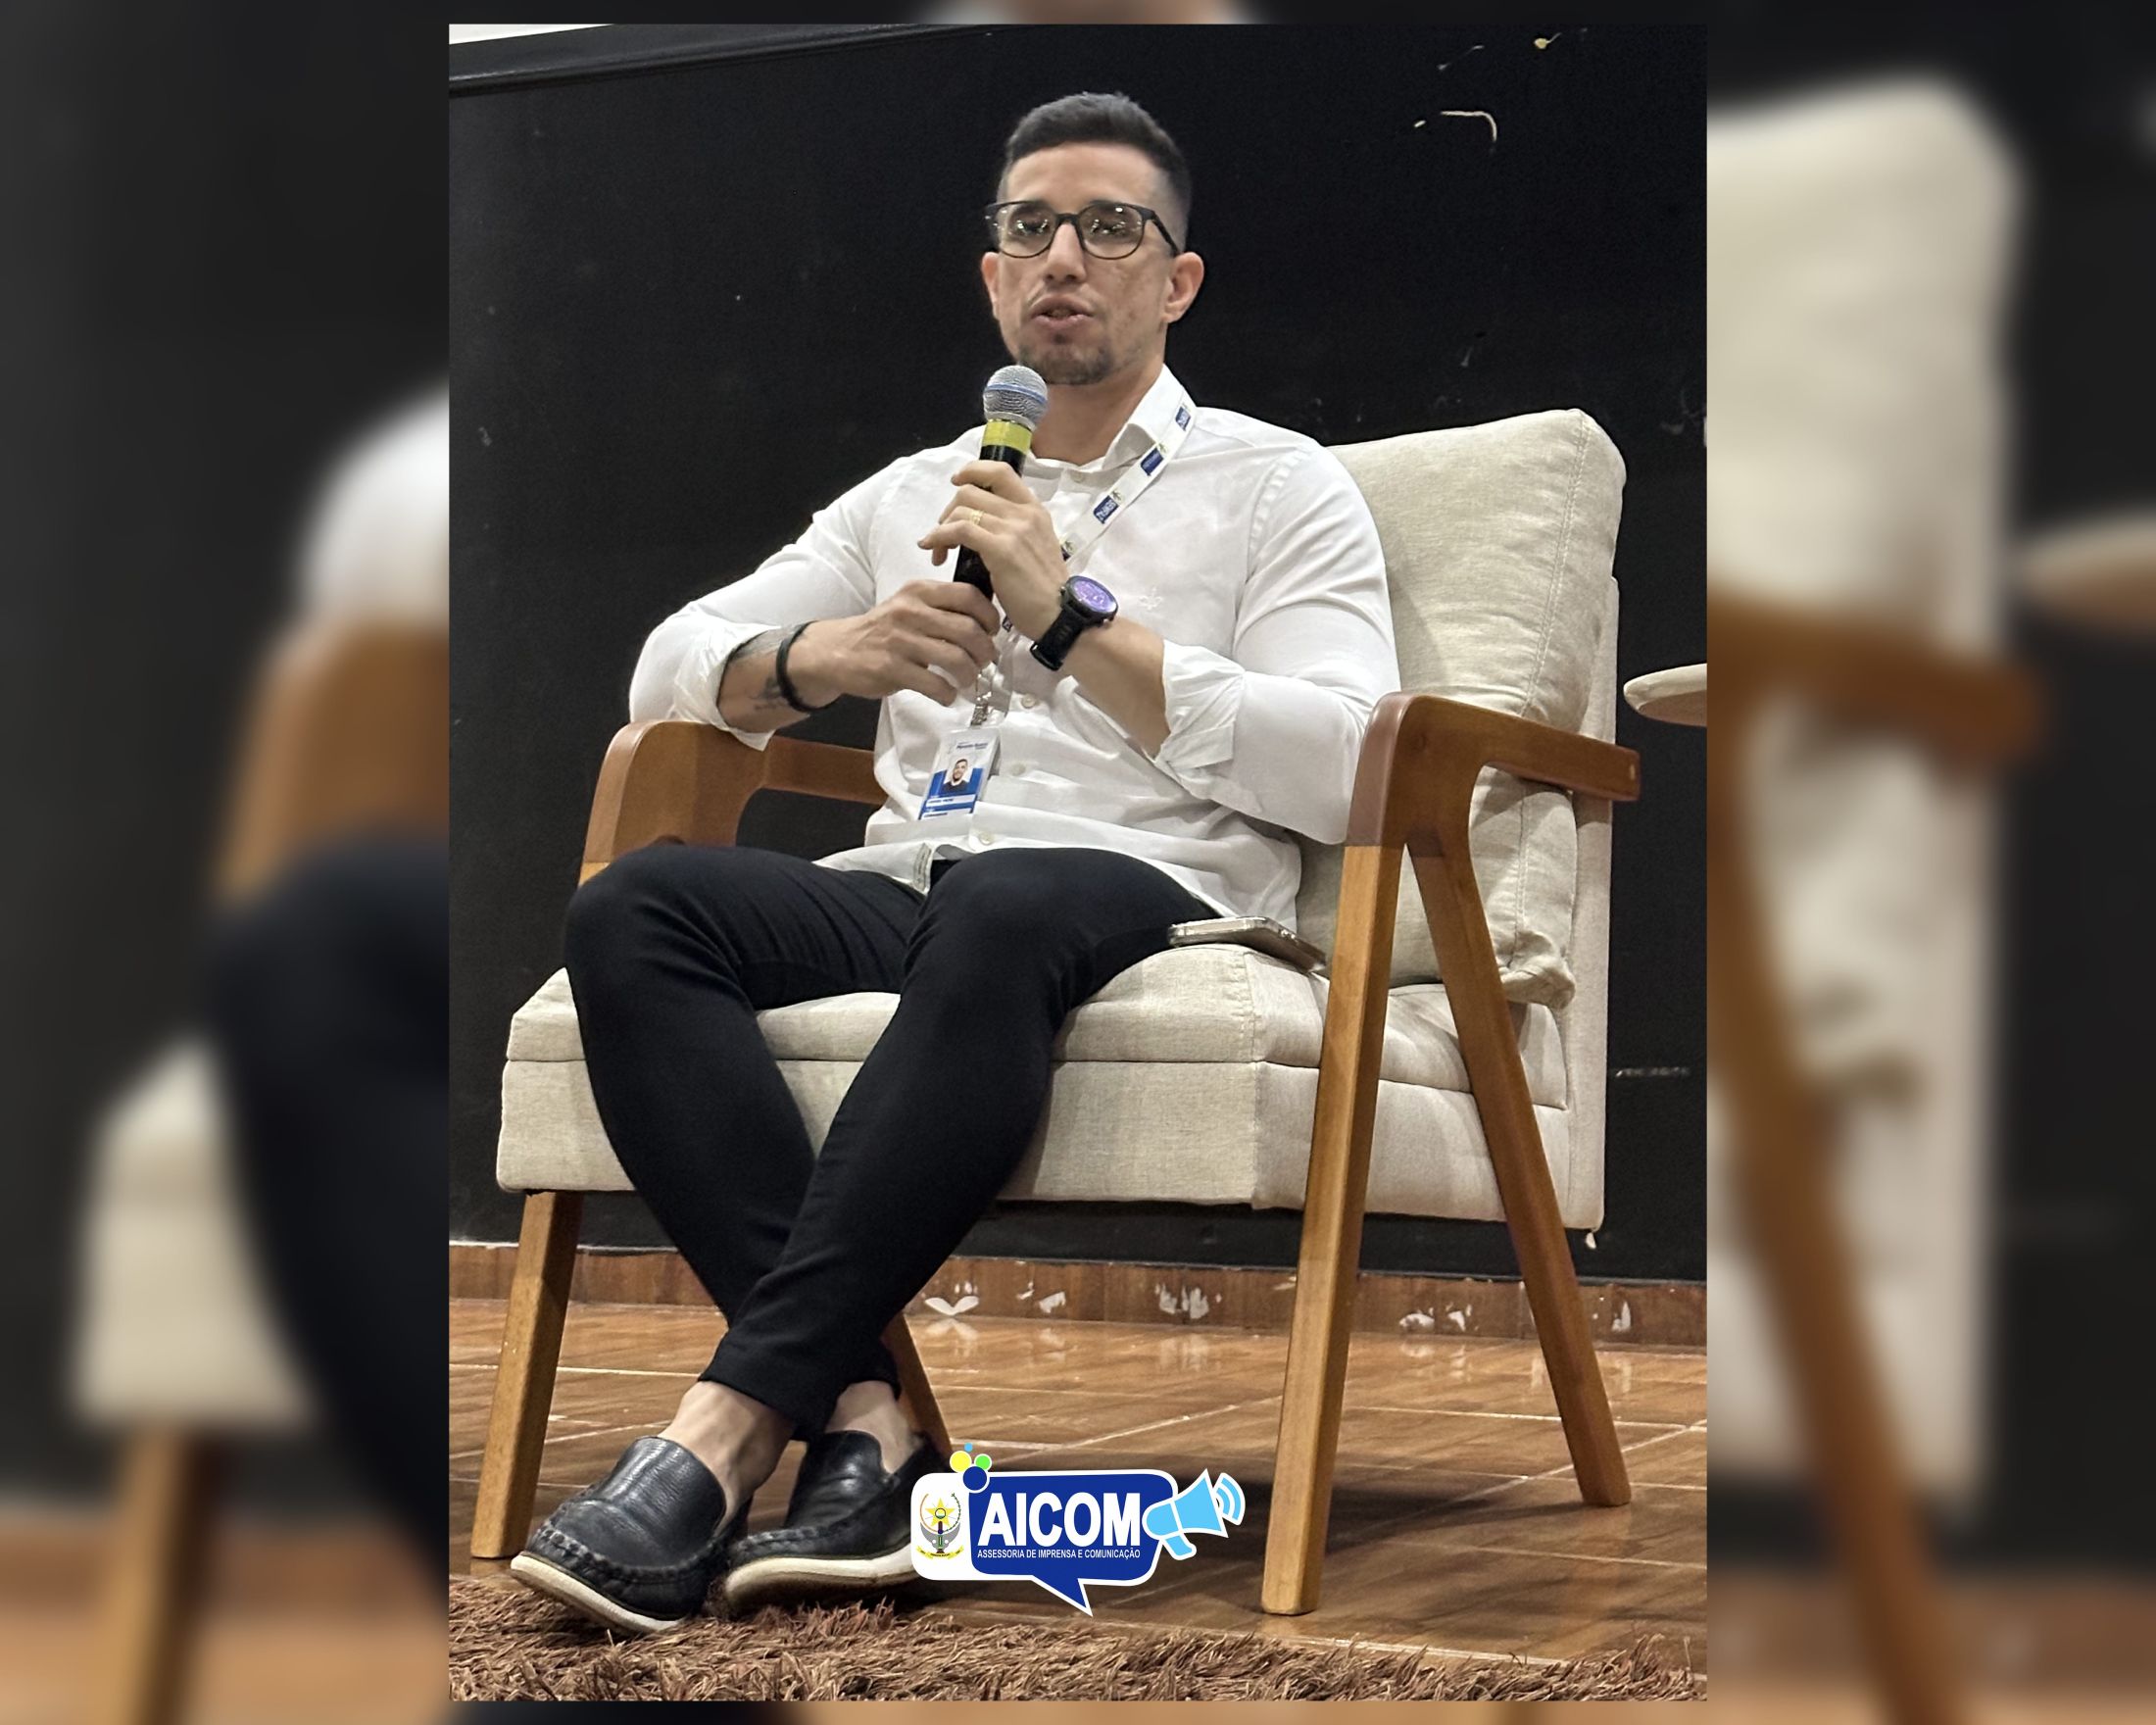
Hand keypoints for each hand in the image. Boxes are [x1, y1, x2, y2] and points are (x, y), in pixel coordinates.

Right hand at [786, 581, 999, 706]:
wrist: (838, 649)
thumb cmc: (883, 629)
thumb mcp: (909, 605)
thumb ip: (941, 607)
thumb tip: (985, 623)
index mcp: (919, 591)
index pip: (968, 595)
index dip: (989, 616)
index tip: (992, 631)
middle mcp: (910, 612)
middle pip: (968, 630)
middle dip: (985, 651)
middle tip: (984, 661)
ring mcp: (900, 640)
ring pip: (955, 659)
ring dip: (969, 674)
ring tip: (967, 680)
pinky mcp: (891, 668)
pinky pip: (934, 684)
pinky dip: (948, 693)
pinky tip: (947, 694)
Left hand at [916, 460, 1065, 639]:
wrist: (1060, 614)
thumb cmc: (1046, 591)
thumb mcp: (1036, 548)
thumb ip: (1015, 531)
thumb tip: (984, 525)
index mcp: (1034, 510)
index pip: (1000, 471)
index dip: (973, 470)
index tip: (957, 482)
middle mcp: (1025, 513)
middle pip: (971, 491)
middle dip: (948, 510)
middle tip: (943, 534)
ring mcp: (1014, 529)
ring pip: (962, 509)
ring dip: (941, 528)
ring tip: (939, 549)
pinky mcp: (1001, 549)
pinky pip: (959, 530)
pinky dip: (939, 537)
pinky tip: (935, 551)